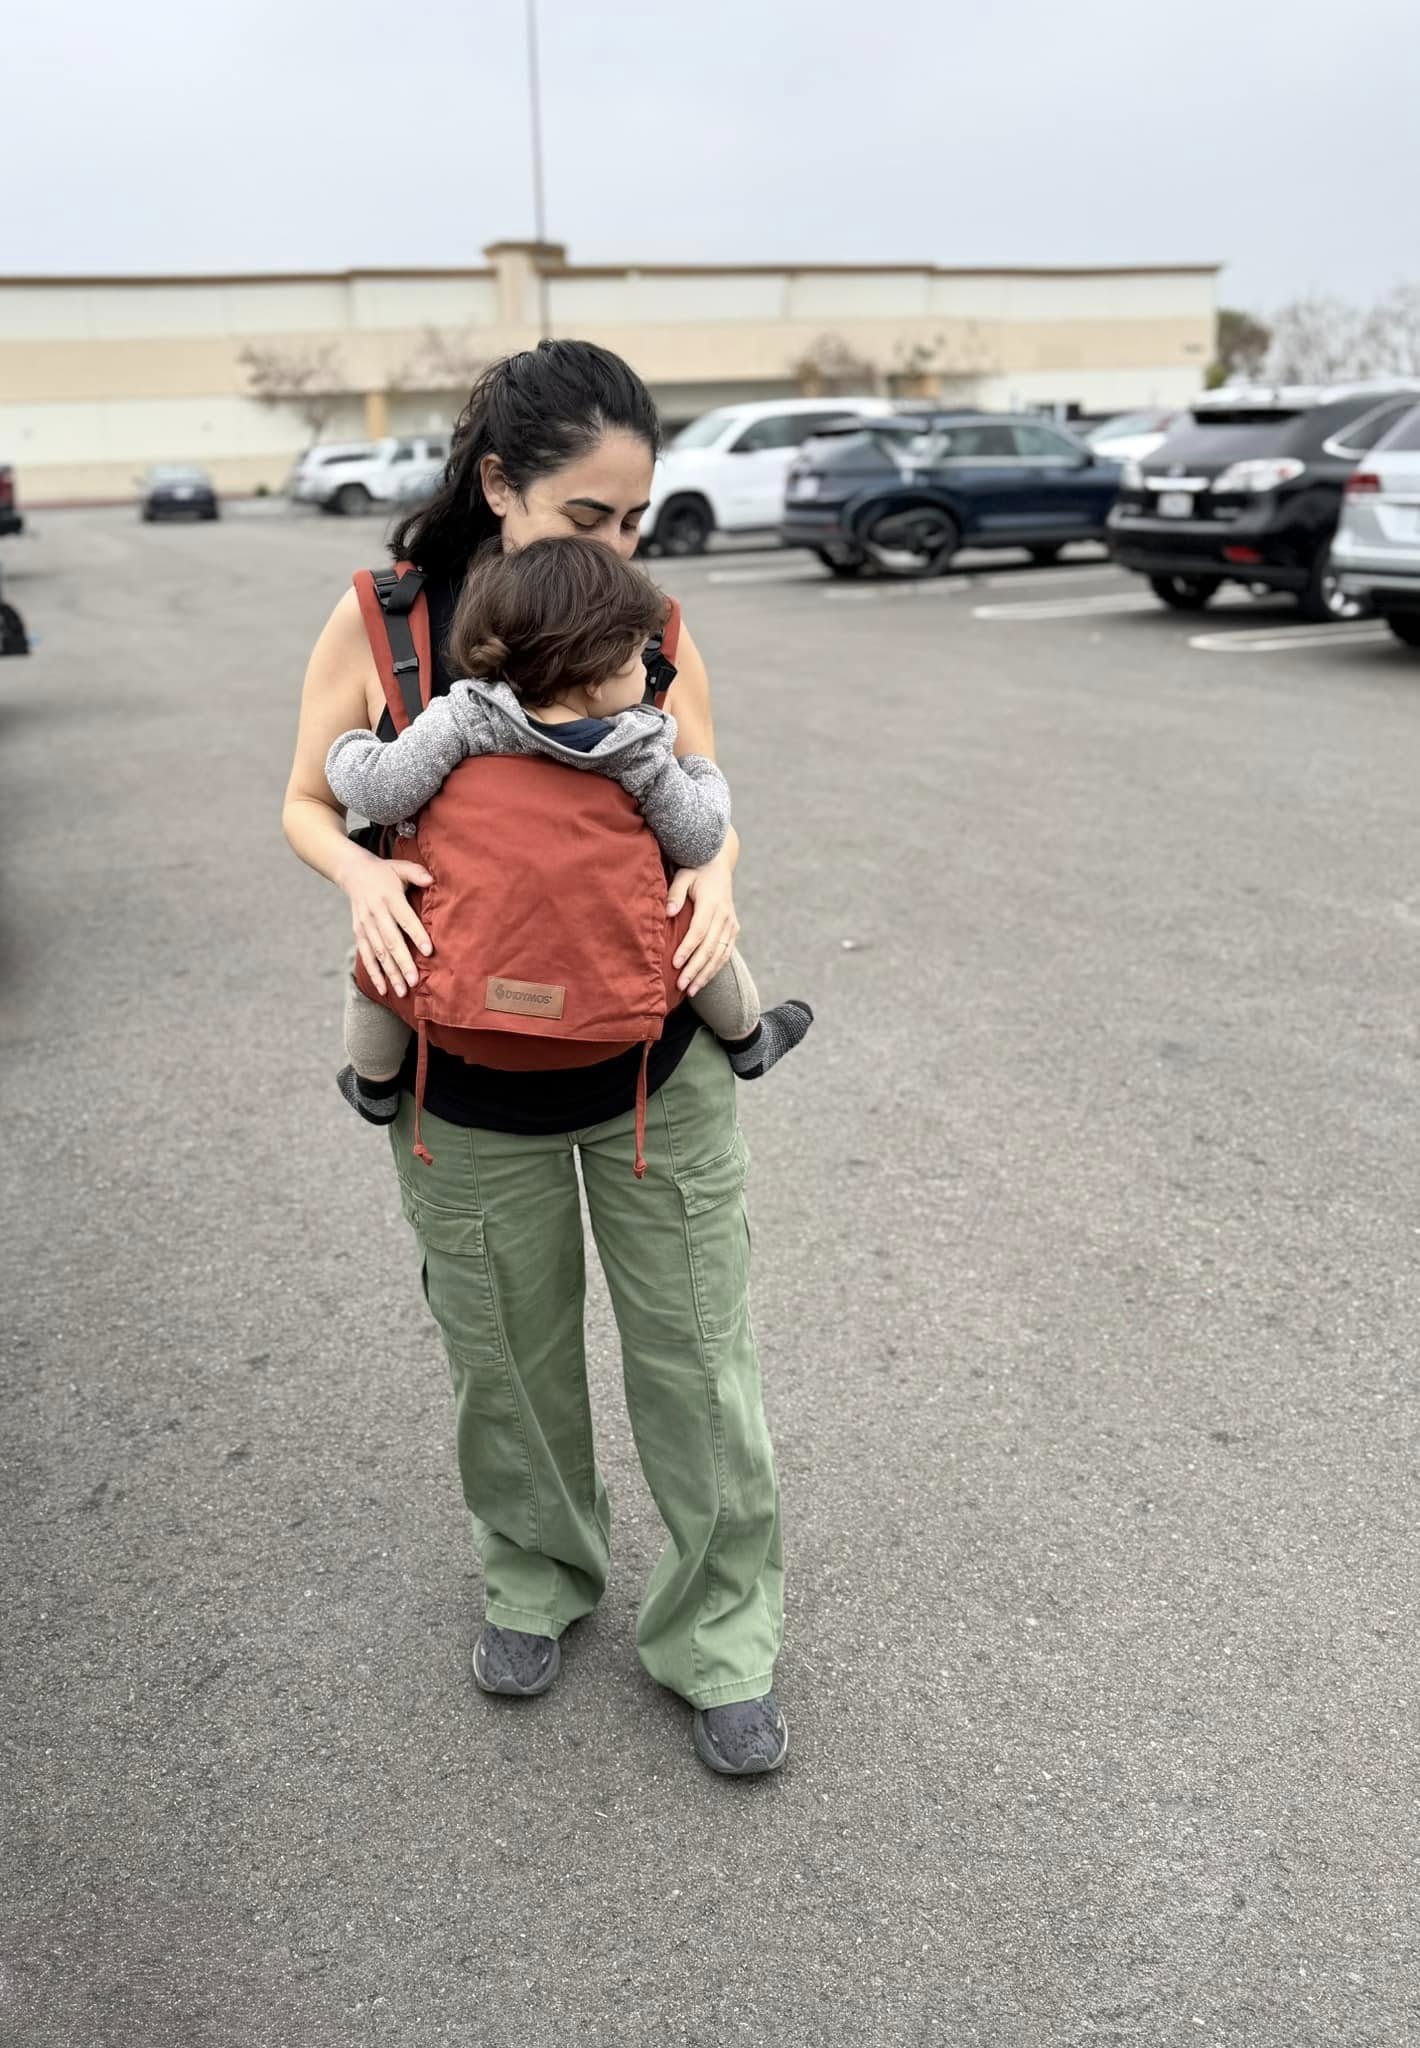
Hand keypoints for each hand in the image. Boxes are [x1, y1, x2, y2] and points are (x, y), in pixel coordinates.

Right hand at [339, 845, 432, 998]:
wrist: (354, 873)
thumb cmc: (386, 872)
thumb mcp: (401, 867)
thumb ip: (417, 873)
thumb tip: (431, 880)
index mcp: (389, 897)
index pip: (405, 919)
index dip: (417, 935)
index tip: (429, 951)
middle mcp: (376, 914)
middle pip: (390, 941)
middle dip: (403, 963)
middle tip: (415, 981)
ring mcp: (365, 925)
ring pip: (378, 953)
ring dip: (390, 973)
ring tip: (402, 991)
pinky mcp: (359, 933)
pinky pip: (366, 956)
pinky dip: (374, 973)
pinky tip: (383, 989)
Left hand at [667, 851, 739, 996]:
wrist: (718, 865)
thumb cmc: (694, 870)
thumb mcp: (683, 876)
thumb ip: (675, 894)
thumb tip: (668, 912)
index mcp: (712, 903)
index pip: (699, 931)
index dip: (688, 949)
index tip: (675, 964)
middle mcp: (725, 916)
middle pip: (710, 948)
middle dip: (695, 968)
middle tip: (681, 985)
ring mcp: (731, 924)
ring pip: (719, 955)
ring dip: (705, 974)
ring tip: (690, 991)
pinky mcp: (733, 930)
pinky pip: (725, 954)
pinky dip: (714, 970)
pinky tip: (701, 982)